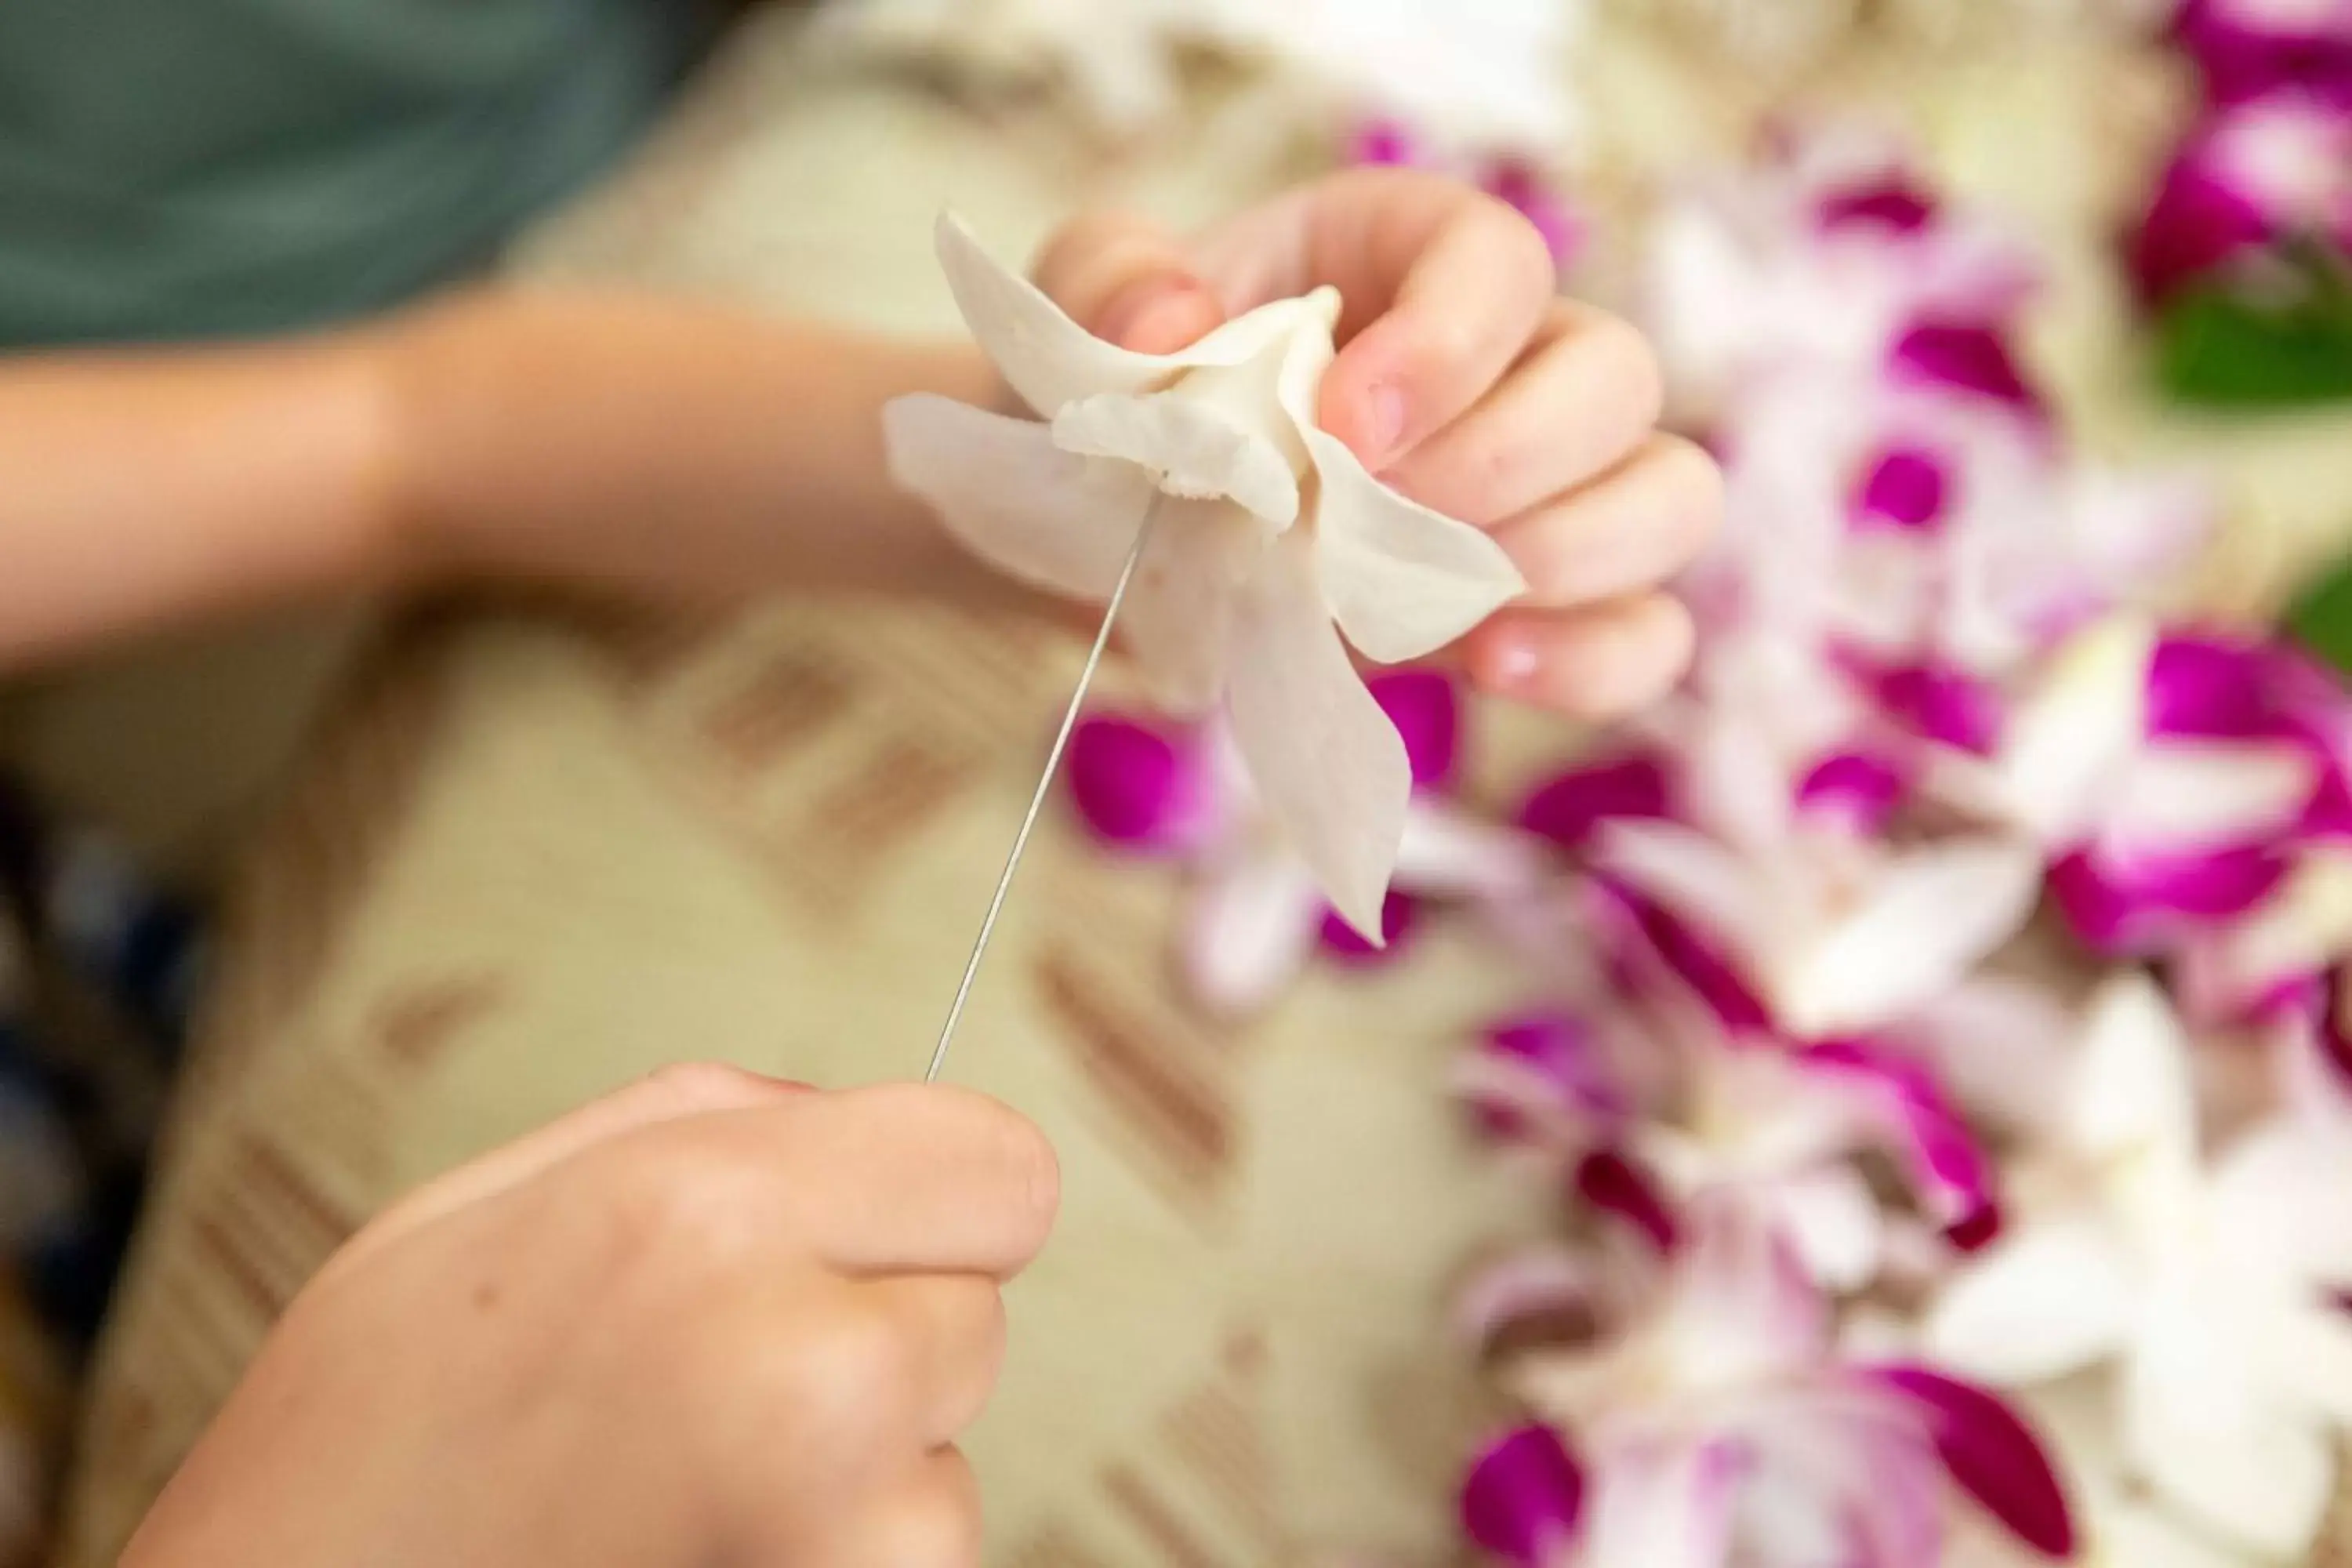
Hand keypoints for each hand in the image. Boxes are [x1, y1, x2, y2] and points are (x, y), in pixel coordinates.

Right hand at [121, 1068, 1059, 1567]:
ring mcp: (835, 1526)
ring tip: (688, 1484)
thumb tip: (850, 1113)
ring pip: (952, 1453)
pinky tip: (703, 1550)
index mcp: (709, 1214)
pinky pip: (918, 1557)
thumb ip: (697, 1126)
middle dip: (882, 1326)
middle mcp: (804, 1365)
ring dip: (864, 1465)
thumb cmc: (355, 1450)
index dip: (940, 1194)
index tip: (877, 1229)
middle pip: (979, 1307)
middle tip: (723, 1376)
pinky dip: (842, 1557)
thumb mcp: (476, 1215)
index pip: (1001, 1165)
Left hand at [1031, 168, 1722, 720]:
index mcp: (1412, 253)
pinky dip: (1598, 659)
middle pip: (1617, 377)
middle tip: (1370, 521)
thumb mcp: (1089, 310)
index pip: (1502, 261)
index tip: (1341, 428)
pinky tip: (1493, 667)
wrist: (1127, 520)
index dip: (1448, 344)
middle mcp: (1516, 358)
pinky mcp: (1546, 607)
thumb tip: (1176, 325)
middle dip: (1506, 461)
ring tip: (1438, 603)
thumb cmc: (1137, 391)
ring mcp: (1551, 488)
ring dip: (1573, 556)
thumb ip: (1110, 280)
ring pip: (1670, 497)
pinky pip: (1649, 633)